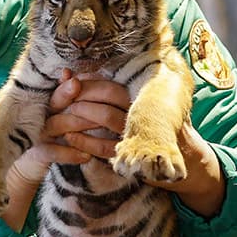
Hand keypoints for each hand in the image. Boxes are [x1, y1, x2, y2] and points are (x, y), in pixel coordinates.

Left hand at [29, 70, 225, 216]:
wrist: (178, 162)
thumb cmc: (144, 129)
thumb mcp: (127, 105)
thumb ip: (95, 91)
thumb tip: (65, 73)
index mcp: (141, 94)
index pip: (109, 82)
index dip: (84, 82)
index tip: (67, 83)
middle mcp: (142, 109)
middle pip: (106, 95)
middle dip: (78, 97)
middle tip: (58, 101)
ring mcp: (139, 131)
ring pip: (105, 117)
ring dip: (78, 117)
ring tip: (60, 118)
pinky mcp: (133, 153)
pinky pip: (104, 146)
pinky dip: (83, 142)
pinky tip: (69, 139)